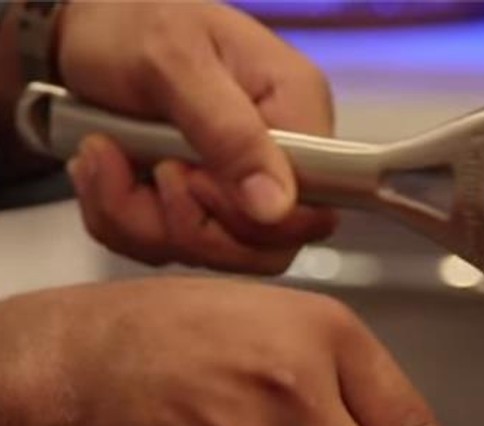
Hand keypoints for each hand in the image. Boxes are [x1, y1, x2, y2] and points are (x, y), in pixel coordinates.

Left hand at [56, 0, 336, 273]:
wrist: (82, 25)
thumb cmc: (132, 21)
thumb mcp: (175, 61)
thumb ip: (230, 133)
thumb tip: (278, 205)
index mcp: (298, 113)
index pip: (312, 209)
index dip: (252, 218)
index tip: (191, 175)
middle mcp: (281, 161)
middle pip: (266, 249)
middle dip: (188, 225)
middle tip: (149, 166)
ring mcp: (241, 192)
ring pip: (213, 255)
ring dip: (141, 220)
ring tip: (106, 155)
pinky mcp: (201, 209)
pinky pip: (170, 250)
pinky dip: (121, 221)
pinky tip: (104, 168)